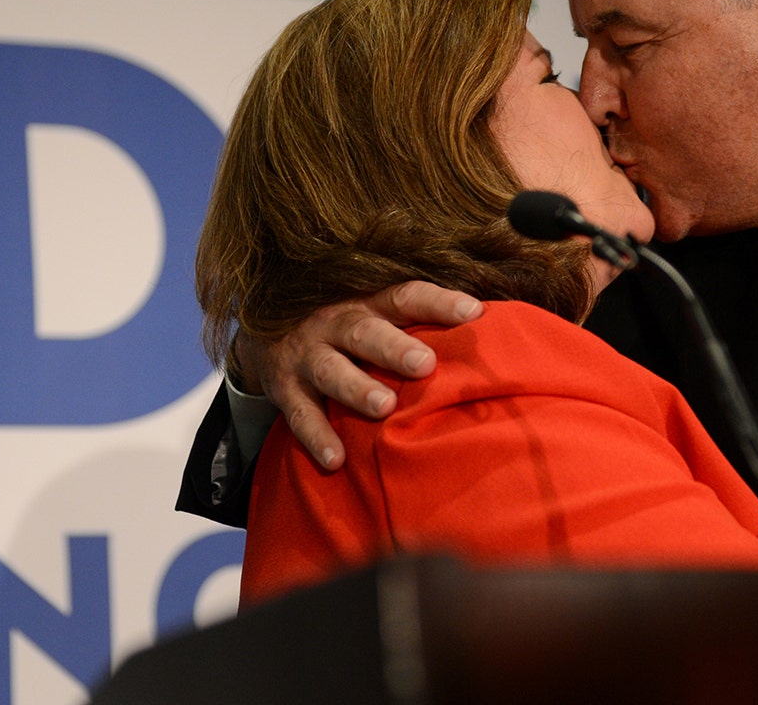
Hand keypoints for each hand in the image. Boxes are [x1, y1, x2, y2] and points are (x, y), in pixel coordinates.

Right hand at [232, 281, 481, 468]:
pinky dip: (316, 436)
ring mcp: (307, 354)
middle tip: (425, 364)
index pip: (405, 297)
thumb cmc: (343, 325)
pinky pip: (299, 414)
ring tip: (383, 407)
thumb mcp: (372, 310)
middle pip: (364, 331)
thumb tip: (492, 330)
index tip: (473, 311)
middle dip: (393, 348)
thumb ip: (417, 322)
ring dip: (356, 387)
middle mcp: (335, 322)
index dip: (438, 302)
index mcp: (366, 301)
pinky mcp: (283, 388)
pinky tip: (336, 459)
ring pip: (330, 369)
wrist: (265, 330)